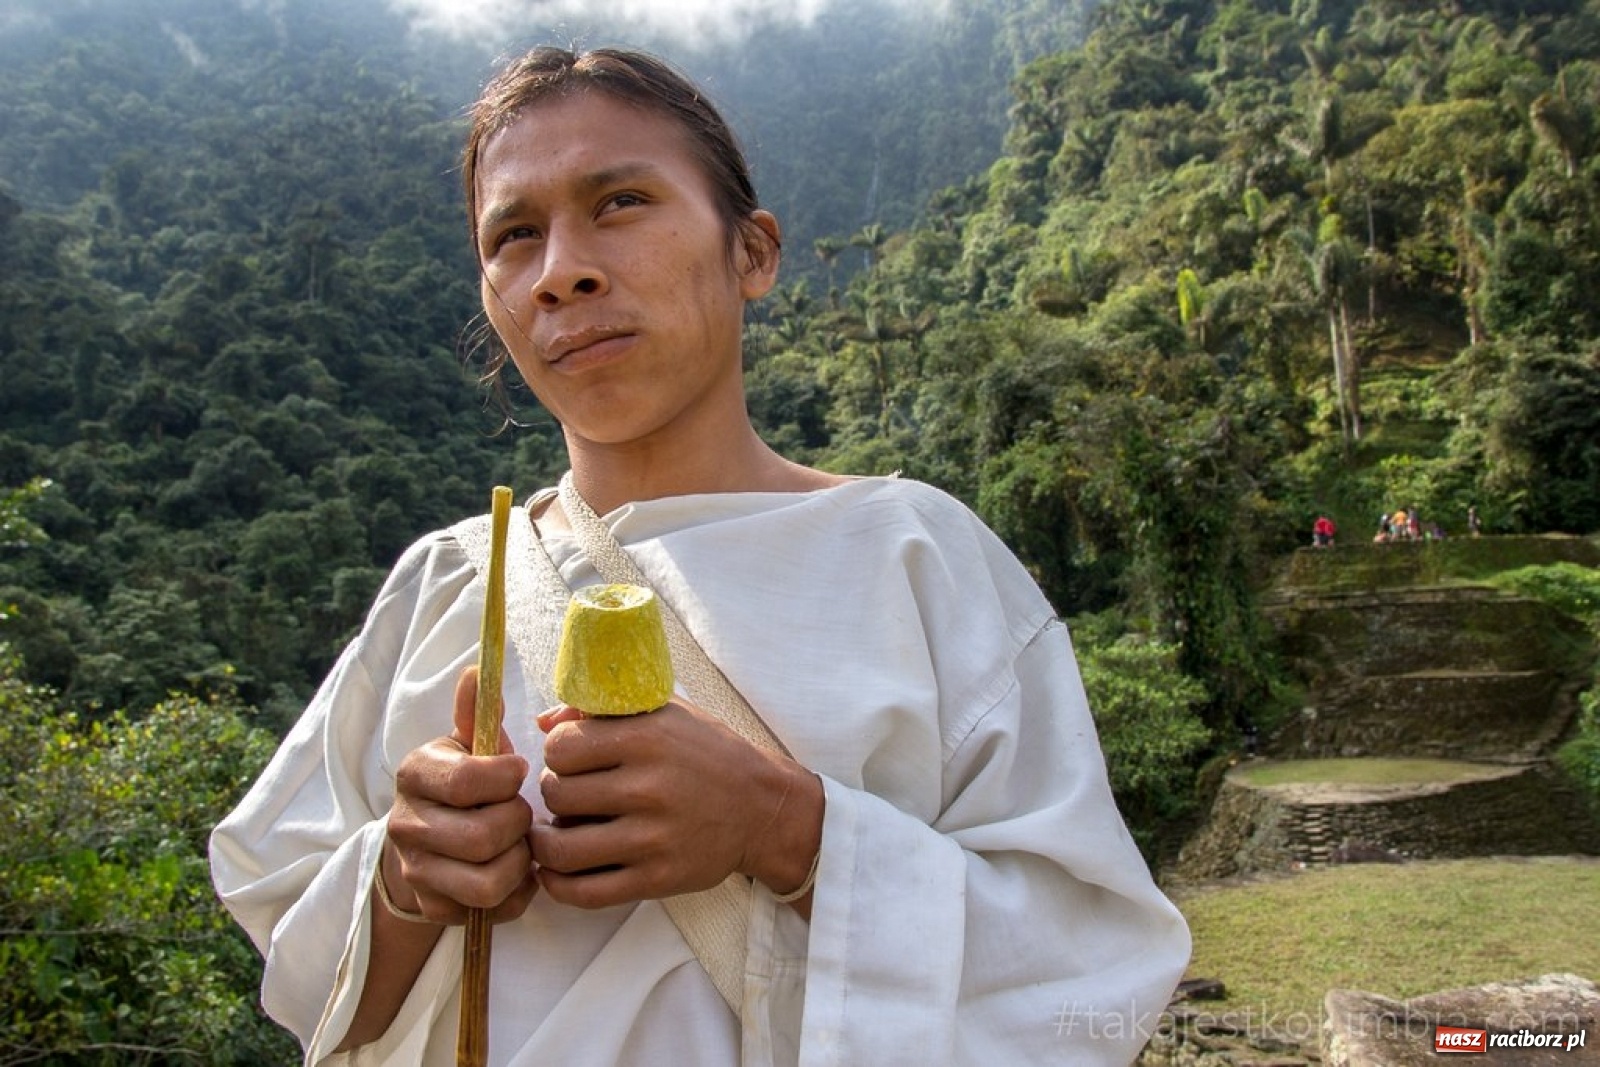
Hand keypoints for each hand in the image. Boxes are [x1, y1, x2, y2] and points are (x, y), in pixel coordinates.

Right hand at [383, 666, 538, 924]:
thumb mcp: (464, 743)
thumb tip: (477, 671)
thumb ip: (474, 712)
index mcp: (416, 773)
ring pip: (488, 882)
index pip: (470, 781)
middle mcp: (406, 825)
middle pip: (483, 837)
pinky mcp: (435, 909)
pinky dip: (517, 893)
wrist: (424, 841)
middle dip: (517, 824)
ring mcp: (418, 872)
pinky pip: (494, 911)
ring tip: (521, 843)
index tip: (516, 772)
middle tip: (522, 812)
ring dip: (519, 863)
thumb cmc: (459, 783)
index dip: (507, 779)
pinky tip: (514, 870)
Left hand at [531, 700, 821, 909]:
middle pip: (556, 794)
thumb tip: (543, 721)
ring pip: (560, 848)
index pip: (561, 747)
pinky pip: (585, 892)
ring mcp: (652, 839)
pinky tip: (554, 871)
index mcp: (648, 738)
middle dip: (554, 792)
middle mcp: (649, 787)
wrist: (763, 809)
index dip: (557, 752)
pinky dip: (557, 884)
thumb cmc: (708, 754)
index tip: (572, 759)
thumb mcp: (666, 714)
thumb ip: (605, 711)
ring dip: (546, 841)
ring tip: (555, 831)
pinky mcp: (657, 880)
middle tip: (569, 794)